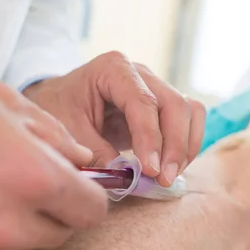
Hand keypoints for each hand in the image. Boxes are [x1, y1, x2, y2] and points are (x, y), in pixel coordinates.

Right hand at [0, 66, 106, 249]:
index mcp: (33, 180)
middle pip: (61, 235)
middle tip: (30, 187)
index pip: (93, 212)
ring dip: (18, 229)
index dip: (88, 198)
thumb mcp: (4, 102)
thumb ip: (56, 136)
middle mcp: (6, 226)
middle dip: (55, 213)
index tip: (77, 189)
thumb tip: (83, 160)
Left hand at [23, 51, 206, 186]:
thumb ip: (95, 152)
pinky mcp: (164, 106)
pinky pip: (190, 120)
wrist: (58, 101)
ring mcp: (156, 87)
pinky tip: (173, 168)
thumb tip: (128, 177)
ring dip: (185, 147)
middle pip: (175, 104)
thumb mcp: (67, 130)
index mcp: (113, 68)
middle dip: (174, 146)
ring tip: (169, 177)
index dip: (150, 138)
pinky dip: (188, 145)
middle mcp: (141, 73)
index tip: (151, 171)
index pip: (143, 102)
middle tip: (164, 180)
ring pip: (190, 111)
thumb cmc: (59, 109)